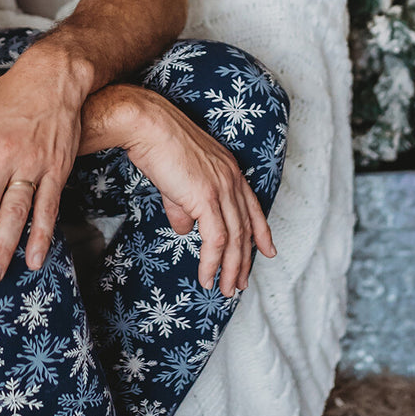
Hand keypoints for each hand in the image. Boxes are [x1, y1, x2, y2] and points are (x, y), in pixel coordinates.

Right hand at [121, 90, 275, 296]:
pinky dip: (213, 263)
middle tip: (241, 283)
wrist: (147, 126)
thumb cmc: (157, 145)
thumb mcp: (177, 181)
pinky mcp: (206, 198)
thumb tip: (186, 231)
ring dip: (231, 269)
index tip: (267, 250)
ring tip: (225, 289)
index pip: (252, 207)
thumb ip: (184, 208)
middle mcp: (232, 179)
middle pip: (246, 228)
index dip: (261, 232)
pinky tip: (207, 277)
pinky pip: (215, 240)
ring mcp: (222, 188)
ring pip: (234, 239)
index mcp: (229, 170)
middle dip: (245, 260)